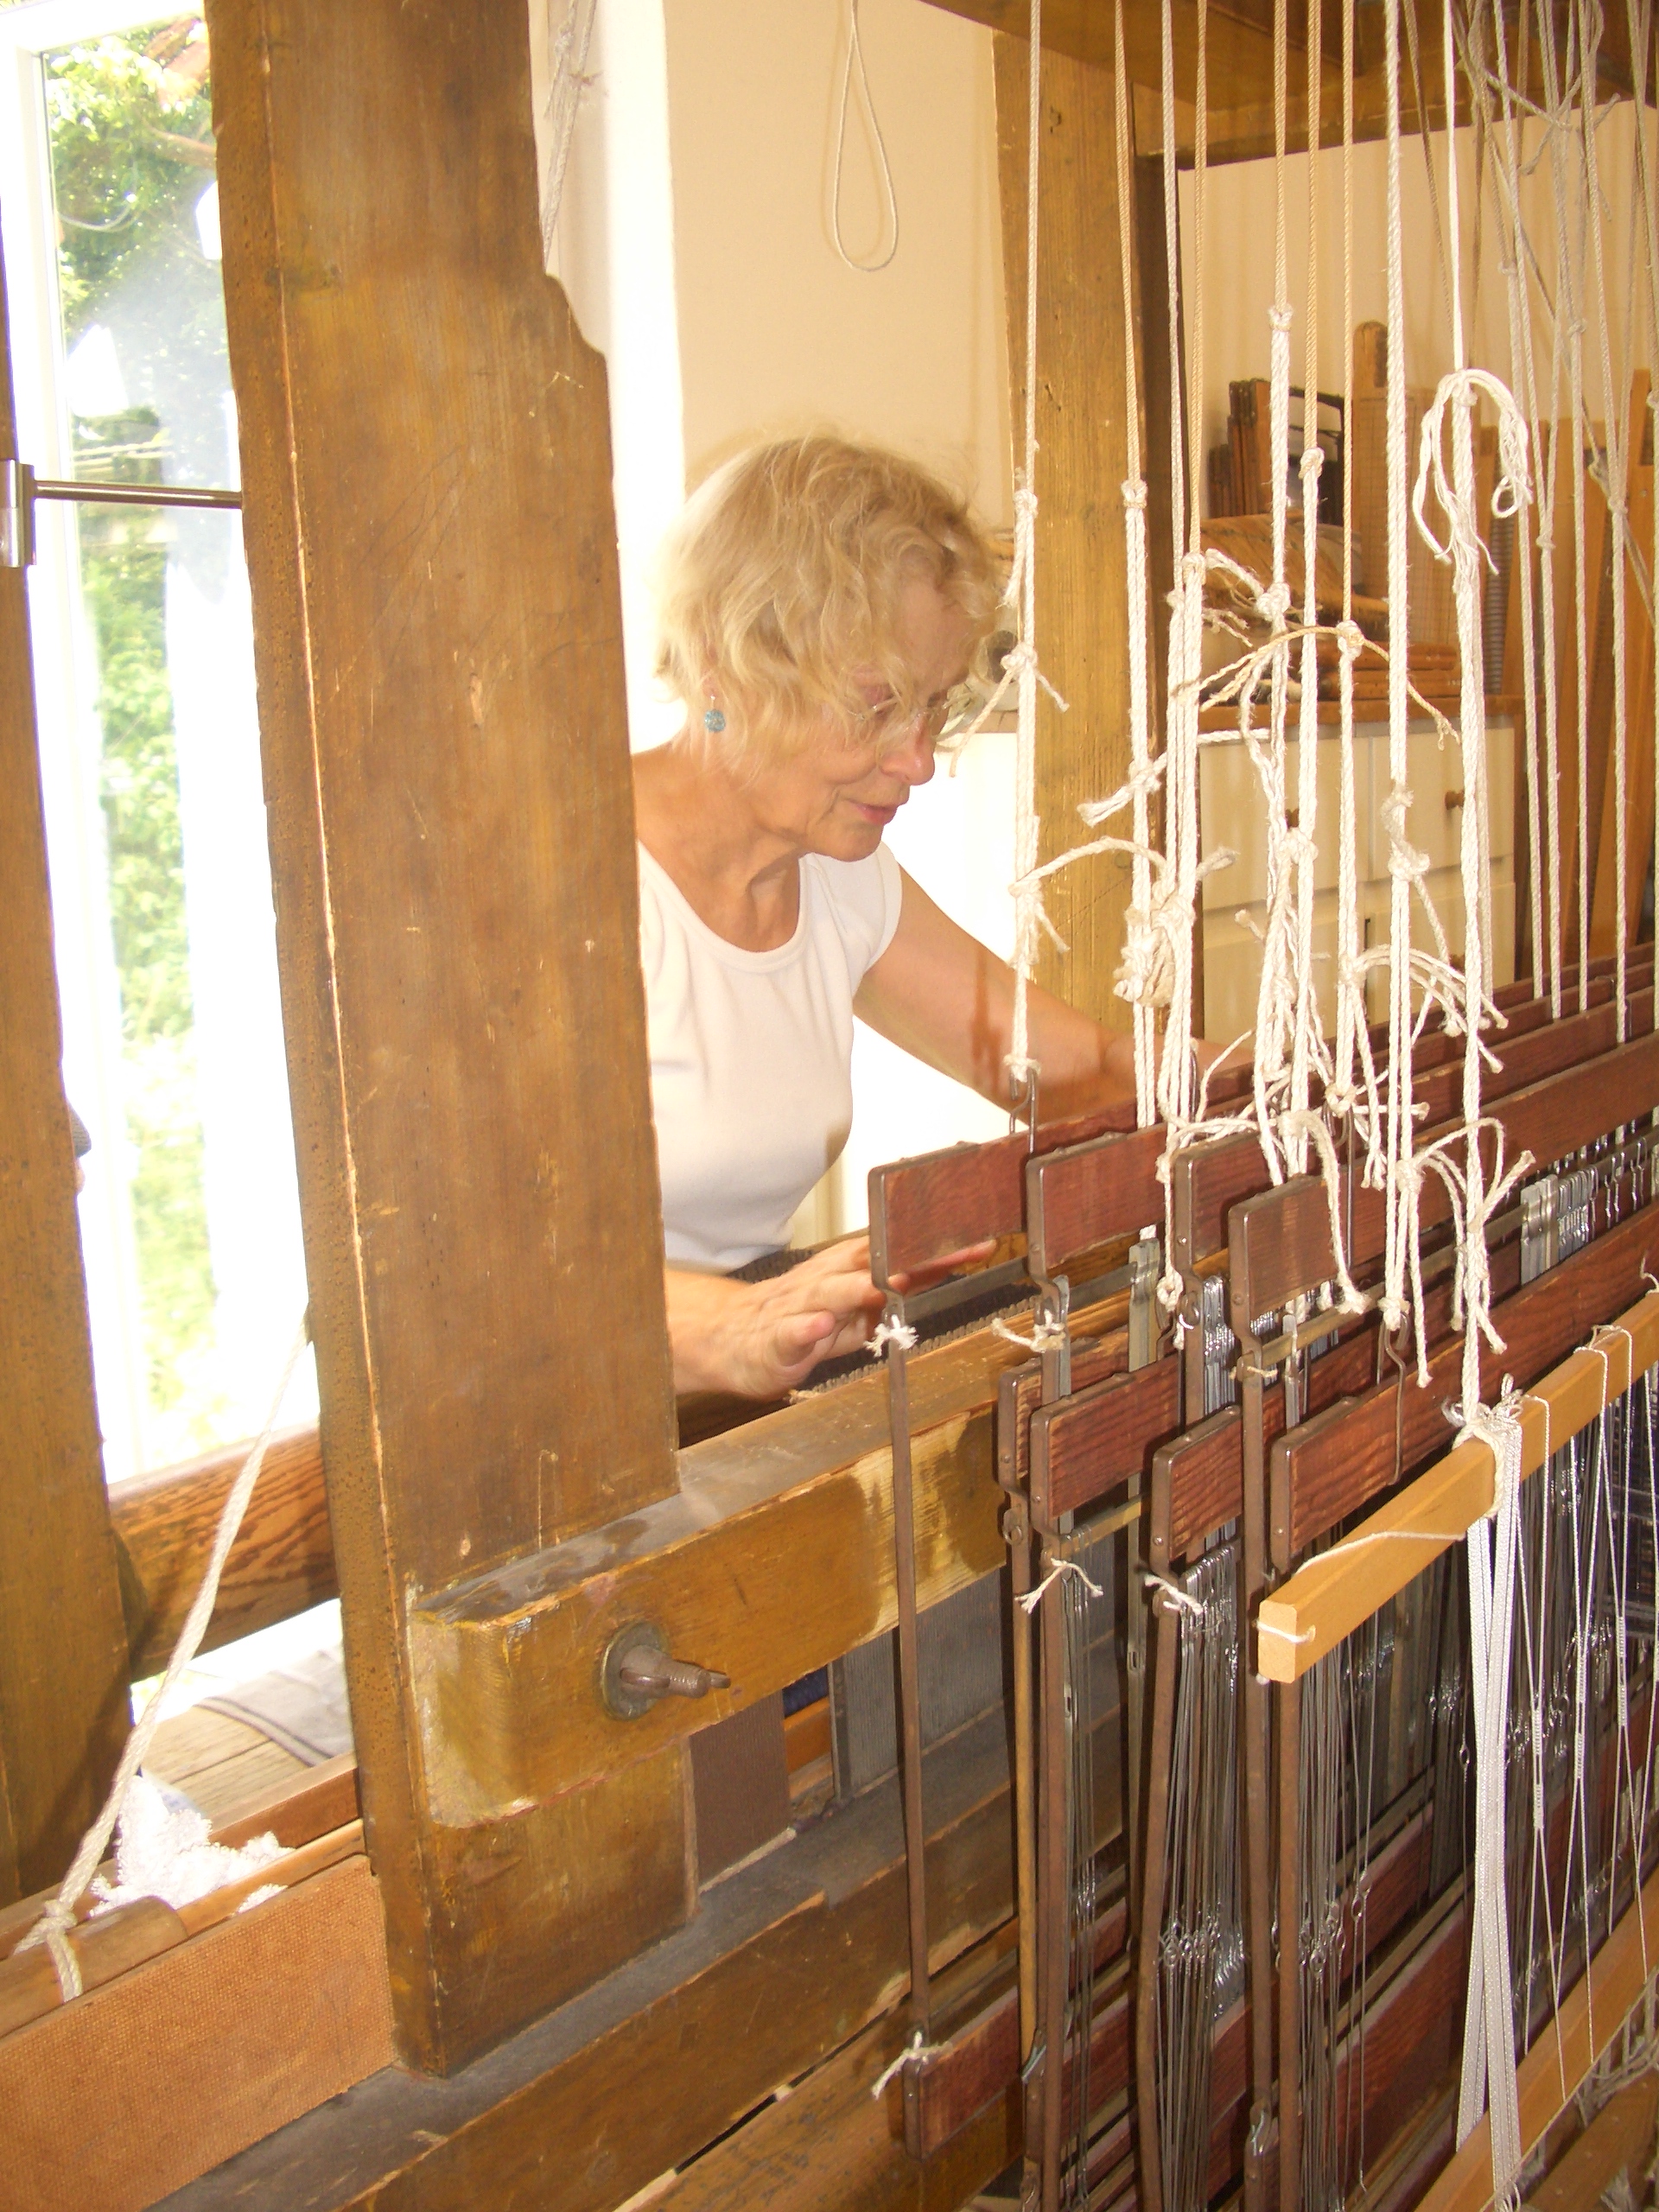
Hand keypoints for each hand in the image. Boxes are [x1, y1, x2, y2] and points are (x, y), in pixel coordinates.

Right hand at [667, 1235, 996, 1399]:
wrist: (731, 1337)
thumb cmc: (799, 1321)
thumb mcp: (855, 1309)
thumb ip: (895, 1293)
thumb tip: (941, 1272)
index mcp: (847, 1272)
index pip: (898, 1258)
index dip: (937, 1253)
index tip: (977, 1245)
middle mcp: (826, 1282)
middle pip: (869, 1266)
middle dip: (907, 1262)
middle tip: (946, 1256)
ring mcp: (799, 1308)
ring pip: (827, 1294)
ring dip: (854, 1289)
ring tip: (882, 1287)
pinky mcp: (775, 1339)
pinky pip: (789, 1333)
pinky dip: (804, 1329)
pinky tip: (818, 1327)